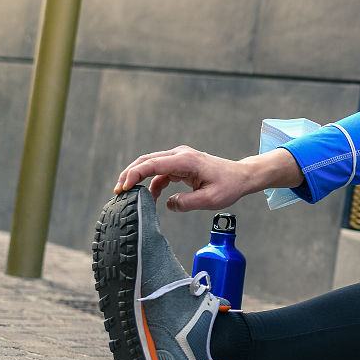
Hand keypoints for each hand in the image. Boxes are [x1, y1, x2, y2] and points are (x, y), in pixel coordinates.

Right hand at [115, 146, 302, 211]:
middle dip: (129, 175)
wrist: (241, 177)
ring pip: (150, 165)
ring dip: (138, 179)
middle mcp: (180, 155)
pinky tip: (149, 198)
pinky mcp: (180, 164)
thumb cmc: (229, 186)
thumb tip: (168, 205)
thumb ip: (186, 203)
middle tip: (117, 192)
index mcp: (186, 160)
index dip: (134, 175)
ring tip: (129, 197)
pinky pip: (159, 172)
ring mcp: (180, 158)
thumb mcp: (209, 200)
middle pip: (146, 161)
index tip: (123, 188)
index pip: (153, 164)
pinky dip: (151, 183)